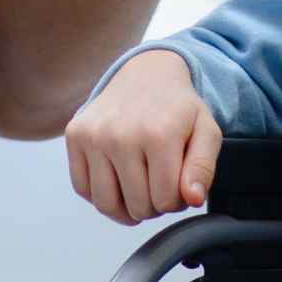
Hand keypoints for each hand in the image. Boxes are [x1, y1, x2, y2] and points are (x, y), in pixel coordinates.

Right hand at [64, 50, 221, 224]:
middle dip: (153, 204)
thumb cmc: (178, 109)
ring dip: (126, 208)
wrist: (146, 74)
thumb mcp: (206, 131)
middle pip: (137, 206)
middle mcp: (121, 135)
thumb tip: (192, 199)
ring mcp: (93, 135)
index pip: (166, 200)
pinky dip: (100, 194)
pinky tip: (117, 180)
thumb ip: (204, 168)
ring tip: (139, 190)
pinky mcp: (75, 135)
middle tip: (159, 183)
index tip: (178, 183)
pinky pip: (82, 188)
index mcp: (159, 135)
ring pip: (106, 204)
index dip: (177, 201)